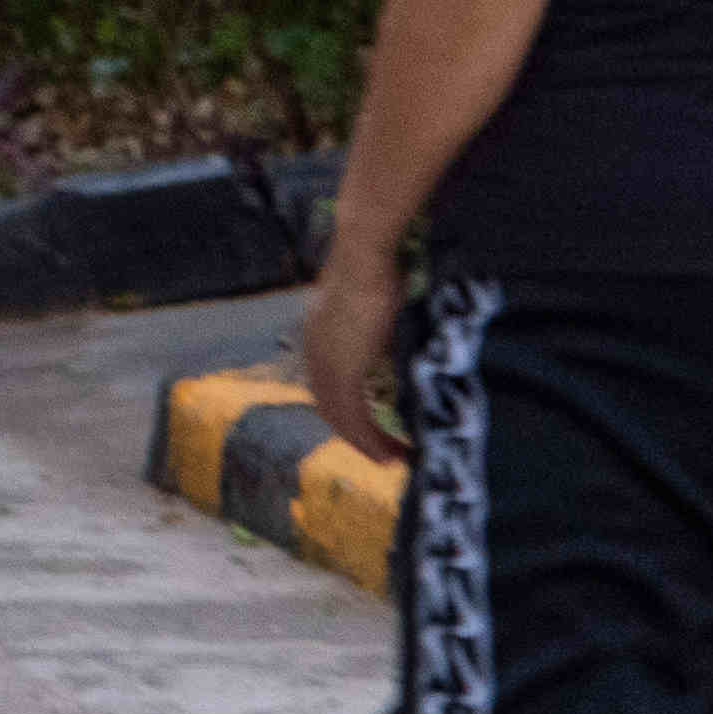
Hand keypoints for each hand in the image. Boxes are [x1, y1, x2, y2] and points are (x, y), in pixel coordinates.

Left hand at [296, 235, 409, 465]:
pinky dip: (370, 440)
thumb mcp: (377, 305)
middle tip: (385, 453)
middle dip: (358, 434)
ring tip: (394, 459)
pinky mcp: (342, 371)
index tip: (372, 428)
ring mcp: (324, 364)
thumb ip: (380, 331)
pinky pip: (354, 418)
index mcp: (318, 337)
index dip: (348, 410)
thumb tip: (398, 345)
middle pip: (331, 407)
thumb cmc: (379, 268)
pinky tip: (389, 454)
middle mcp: (314, 353)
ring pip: (341, 418)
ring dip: (367, 443)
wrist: (367, 254)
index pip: (328, 385)